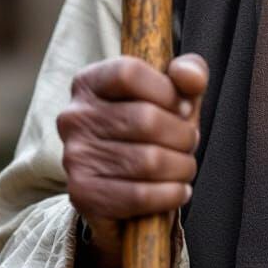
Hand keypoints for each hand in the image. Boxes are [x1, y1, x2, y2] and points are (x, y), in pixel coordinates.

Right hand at [57, 53, 207, 267]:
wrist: (126, 179)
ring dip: (181, 166)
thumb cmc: (155, 124)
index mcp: (91, 82)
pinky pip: (139, 195)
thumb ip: (190, 72)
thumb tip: (193, 79)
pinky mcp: (82, 195)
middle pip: (146, 119)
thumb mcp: (175, 90)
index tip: (183, 107)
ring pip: (148, 160)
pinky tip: (178, 190)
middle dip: (183, 135)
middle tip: (190, 142)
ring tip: (185, 166)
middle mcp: (75, 117)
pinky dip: (170, 194)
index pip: (129, 73)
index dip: (166, 91)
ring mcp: (75, 157)